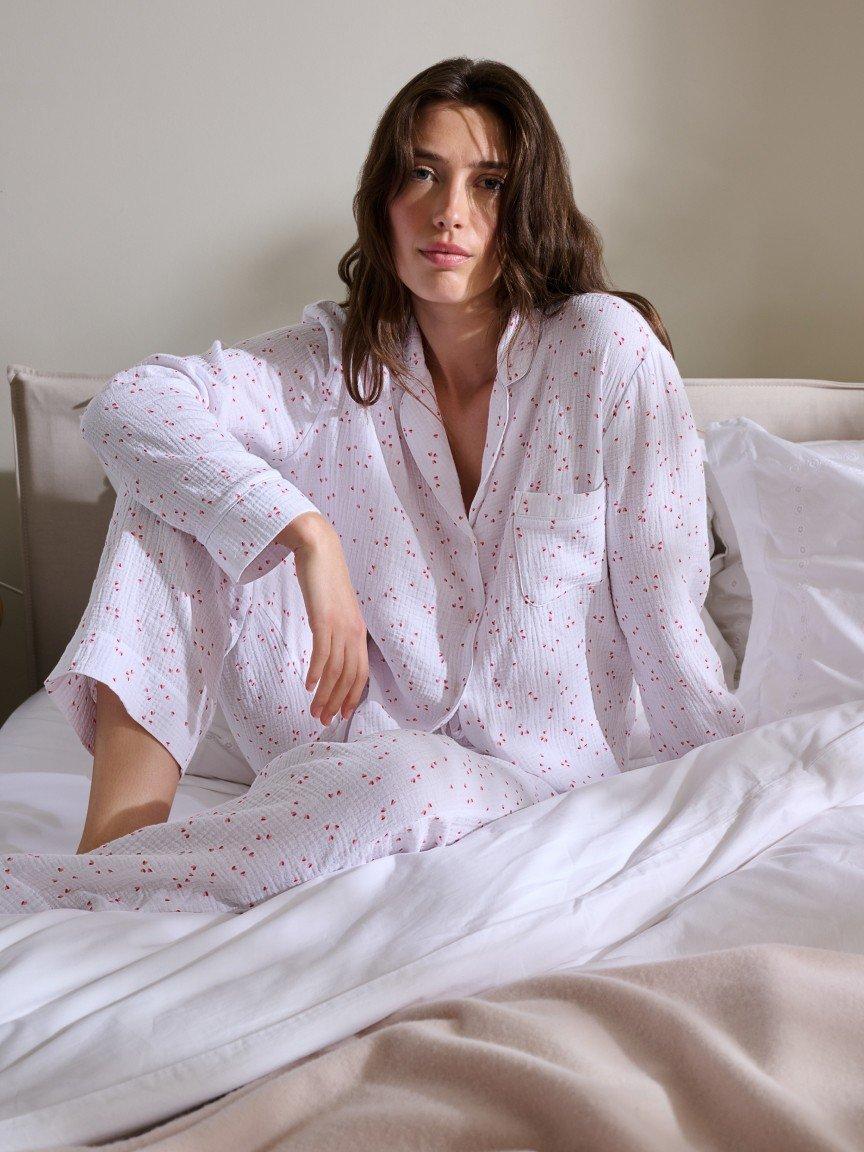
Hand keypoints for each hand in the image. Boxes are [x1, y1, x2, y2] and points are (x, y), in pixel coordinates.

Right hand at [279, 515, 369, 726]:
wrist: (320, 549)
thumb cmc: (325, 579)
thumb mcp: (336, 609)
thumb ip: (337, 630)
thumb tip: (330, 652)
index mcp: (358, 631)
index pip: (360, 673)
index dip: (351, 697)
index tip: (340, 714)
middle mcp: (353, 631)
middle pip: (349, 677)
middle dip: (336, 702)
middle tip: (322, 720)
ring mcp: (340, 625)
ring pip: (335, 669)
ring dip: (325, 694)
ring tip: (313, 710)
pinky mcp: (324, 618)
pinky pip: (322, 652)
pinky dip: (316, 672)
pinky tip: (309, 685)